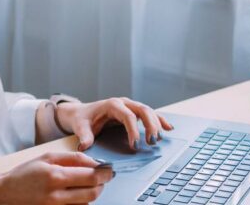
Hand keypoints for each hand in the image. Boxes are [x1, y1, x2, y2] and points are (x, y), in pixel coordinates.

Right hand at [0, 152, 113, 204]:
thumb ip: (72, 158)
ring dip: (92, 193)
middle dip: (102, 184)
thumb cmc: (24, 174)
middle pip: (93, 192)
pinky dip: (81, 202)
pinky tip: (75, 195)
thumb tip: (95, 162)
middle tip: (103, 178)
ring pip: (87, 203)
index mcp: (55, 175)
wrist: (4, 194)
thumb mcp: (46, 157)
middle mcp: (56, 195)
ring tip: (86, 185)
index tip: (109, 170)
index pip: (91, 176)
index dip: (105, 173)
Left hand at [57, 97, 173, 150]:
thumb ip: (84, 136)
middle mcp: (123, 103)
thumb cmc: (83, 119)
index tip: (135, 146)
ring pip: (149, 111)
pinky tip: (168, 128)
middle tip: (152, 142)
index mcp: (112, 105)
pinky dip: (159, 120)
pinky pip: (150, 114)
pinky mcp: (134, 111)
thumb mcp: (81, 127)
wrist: (82, 112)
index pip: (127, 116)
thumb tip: (85, 146)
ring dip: (156, 124)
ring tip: (160, 139)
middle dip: (150, 125)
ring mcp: (130, 106)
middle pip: (143, 110)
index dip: (133, 131)